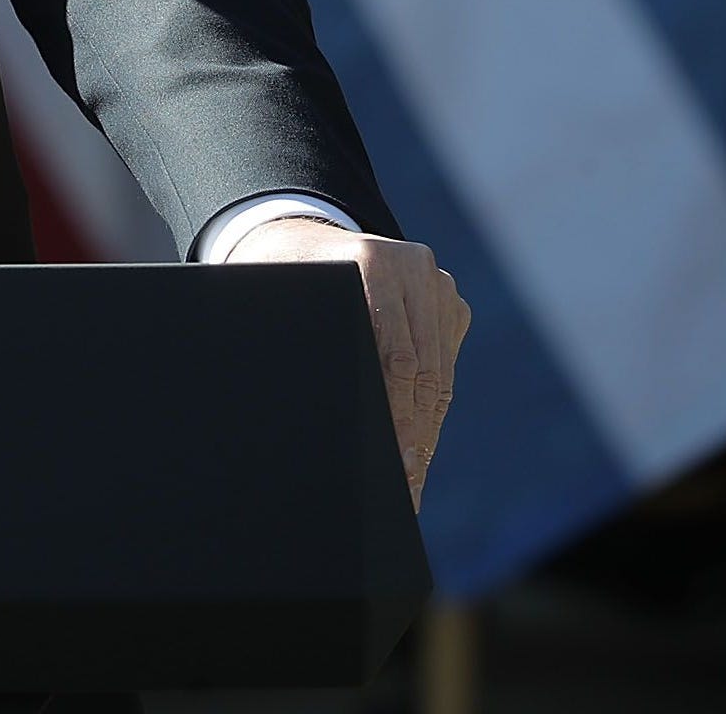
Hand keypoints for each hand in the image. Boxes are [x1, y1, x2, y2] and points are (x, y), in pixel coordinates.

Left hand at [224, 217, 469, 509]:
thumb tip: (302, 420)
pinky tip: (418, 444)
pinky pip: (445, 363)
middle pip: (426, 372)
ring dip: (428, 429)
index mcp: (373, 263)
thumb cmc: (278, 277)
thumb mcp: (277, 300)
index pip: (397, 359)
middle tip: (405, 488)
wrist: (301, 236)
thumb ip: (296, 340)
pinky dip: (432, 405)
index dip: (397, 416)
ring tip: (412, 479)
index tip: (390, 462)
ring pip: (442, 374)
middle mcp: (415, 268)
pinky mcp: (448, 300)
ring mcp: (437, 282)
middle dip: (416, 435)